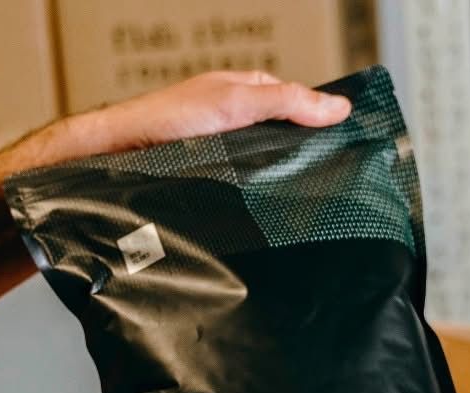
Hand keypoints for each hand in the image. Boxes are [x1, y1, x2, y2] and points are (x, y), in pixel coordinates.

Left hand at [5, 71, 351, 173]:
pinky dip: (254, 204)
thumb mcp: (237, 102)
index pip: (298, 108)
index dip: (323, 127)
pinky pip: (241, 195)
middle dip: (303, 163)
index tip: (351, 150)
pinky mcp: (208, 185)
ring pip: (263, 174)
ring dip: (276, 189)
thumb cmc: (168, 121)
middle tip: (330, 187)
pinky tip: (263, 218)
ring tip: (300, 207)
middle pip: (284, 144)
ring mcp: (222, 157)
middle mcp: (236, 127)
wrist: (119, 155)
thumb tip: (338, 109)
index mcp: (246, 96)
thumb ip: (287, 102)